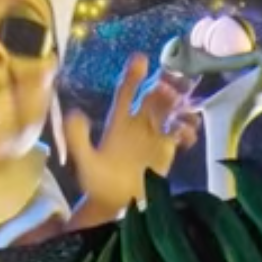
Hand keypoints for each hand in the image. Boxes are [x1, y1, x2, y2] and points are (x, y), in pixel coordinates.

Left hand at [64, 52, 199, 223]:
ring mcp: (154, 135)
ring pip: (171, 111)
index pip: (126, 92)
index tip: (141, 58)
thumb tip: (74, 113)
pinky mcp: (167, 149)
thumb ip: (78, 139)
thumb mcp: (84, 161)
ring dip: (179, 106)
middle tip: (169, 86)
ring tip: (182, 111)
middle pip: (154, 96)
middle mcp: (138, 123)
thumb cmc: (97, 182)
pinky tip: (186, 134)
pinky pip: (181, 133)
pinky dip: (187, 129)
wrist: (113, 203)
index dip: (133, 75)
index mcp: (118, 121)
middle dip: (164, 86)